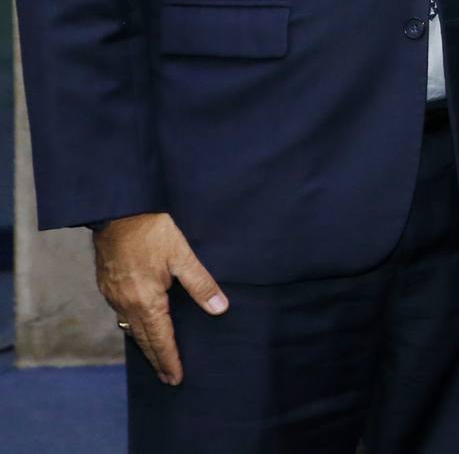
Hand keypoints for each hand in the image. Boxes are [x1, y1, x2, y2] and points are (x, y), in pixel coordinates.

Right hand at [93, 212, 228, 384]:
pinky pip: (121, 314)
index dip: (169, 359)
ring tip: (155, 356)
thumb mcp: (183, 255)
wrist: (117, 211)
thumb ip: (201, 283)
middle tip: (167, 377)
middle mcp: (126, 304)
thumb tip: (220, 308)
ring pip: (130, 327)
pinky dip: (132, 325)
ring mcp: (113, 295)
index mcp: (146, 301)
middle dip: (156, 359)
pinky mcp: (107, 285)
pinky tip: (139, 325)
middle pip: (143, 339)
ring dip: (144, 343)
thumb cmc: (152, 231)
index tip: (176, 378)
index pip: (160, 339)